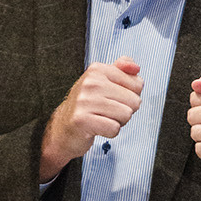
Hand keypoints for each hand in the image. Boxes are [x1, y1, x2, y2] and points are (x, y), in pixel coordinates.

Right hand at [40, 56, 142, 179]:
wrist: (63, 127)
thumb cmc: (88, 105)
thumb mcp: (104, 81)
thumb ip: (123, 70)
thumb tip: (136, 68)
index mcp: (97, 70)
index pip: (137, 84)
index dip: (130, 96)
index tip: (112, 98)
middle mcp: (90, 82)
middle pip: (134, 101)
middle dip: (125, 111)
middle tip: (106, 112)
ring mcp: (85, 101)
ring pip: (126, 114)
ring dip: (118, 122)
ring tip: (102, 119)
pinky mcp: (82, 120)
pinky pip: (115, 129)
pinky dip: (110, 132)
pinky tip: (97, 128)